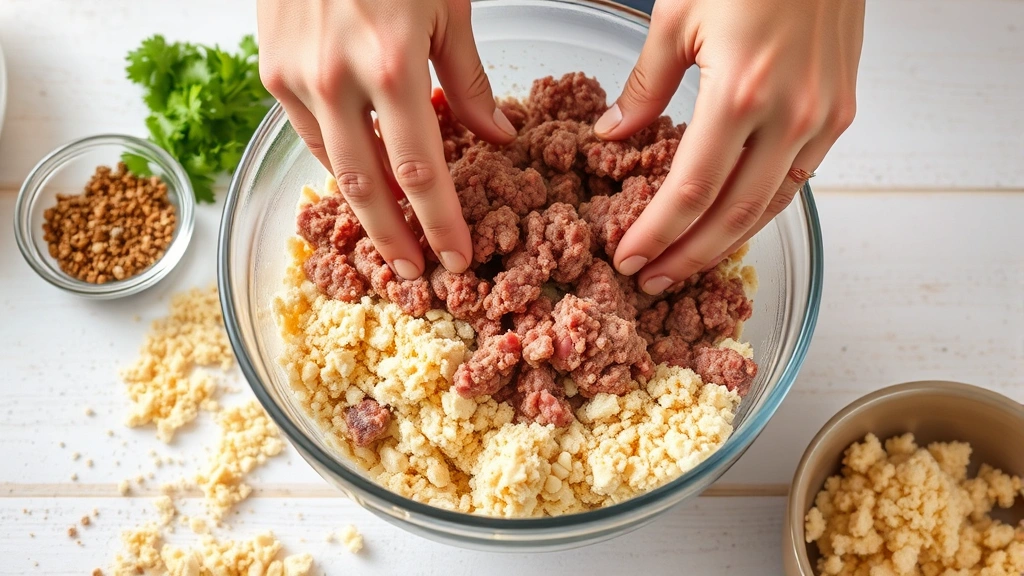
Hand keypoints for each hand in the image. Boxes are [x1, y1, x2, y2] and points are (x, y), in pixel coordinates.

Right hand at [257, 0, 516, 278]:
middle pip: (367, 187)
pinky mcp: (270, 68)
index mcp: (392, 64)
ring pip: (331, 166)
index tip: (456, 259)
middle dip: (394, 240)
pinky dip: (335, 161)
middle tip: (414, 276)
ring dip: (363, 210)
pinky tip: (358, 178)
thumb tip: (495, 136)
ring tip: (389, 239)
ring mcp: (295, 76)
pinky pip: (306, 133)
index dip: (439, 224)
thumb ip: (469, 80)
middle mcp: (336, 79)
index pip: (420, 172)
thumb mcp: (448, 6)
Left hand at [596, 0, 864, 293]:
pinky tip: (731, 222)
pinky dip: (761, 208)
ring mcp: (823, 116)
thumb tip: (614, 135)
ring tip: (685, 264)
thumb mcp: (677, 16)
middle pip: (734, 214)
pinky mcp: (841, 111)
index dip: (657, 233)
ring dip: (725, 243)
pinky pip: (797, 178)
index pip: (691, 190)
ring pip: (770, 205)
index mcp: (740, 92)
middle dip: (688, 257)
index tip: (628, 258)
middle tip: (652, 283)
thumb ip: (645, 85)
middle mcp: (790, 115)